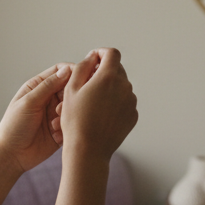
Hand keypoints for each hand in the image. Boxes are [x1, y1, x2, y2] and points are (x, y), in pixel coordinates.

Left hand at [0, 64, 73, 174]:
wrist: (11, 156)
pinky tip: (55, 136)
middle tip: (61, 108)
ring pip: (72, 106)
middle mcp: (48, 98)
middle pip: (69, 88)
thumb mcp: (29, 102)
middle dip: (70, 97)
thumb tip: (66, 70)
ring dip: (67, 114)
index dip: (72, 71)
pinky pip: (72, 124)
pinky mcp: (61, 130)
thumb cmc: (13, 126)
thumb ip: (47, 86)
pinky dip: (67, 128)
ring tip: (54, 124)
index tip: (82, 76)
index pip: (59, 72)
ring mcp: (55, 114)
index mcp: (38, 86)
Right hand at [57, 48, 136, 162]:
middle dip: (104, 71)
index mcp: (109, 77)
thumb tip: (92, 57)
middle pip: (117, 69)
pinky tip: (101, 113)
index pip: (112, 53)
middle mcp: (125, 87)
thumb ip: (83, 66)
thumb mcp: (71, 89)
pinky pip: (125, 101)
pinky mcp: (133, 116)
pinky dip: (116, 102)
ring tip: (93, 101)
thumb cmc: (76, 121)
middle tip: (88, 83)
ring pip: (122, 85)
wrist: (88, 151)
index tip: (92, 60)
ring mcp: (131, 102)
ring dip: (110, 87)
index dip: (101, 53)